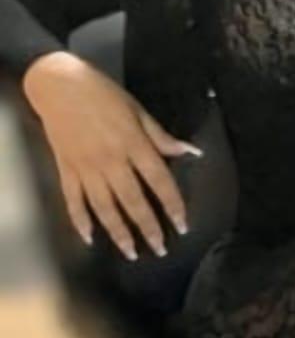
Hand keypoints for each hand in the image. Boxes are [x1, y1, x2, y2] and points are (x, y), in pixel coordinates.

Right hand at [21, 53, 195, 259]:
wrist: (59, 85)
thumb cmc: (103, 94)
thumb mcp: (138, 110)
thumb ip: (161, 136)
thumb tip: (191, 152)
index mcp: (133, 144)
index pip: (159, 181)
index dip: (172, 204)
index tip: (183, 225)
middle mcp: (111, 161)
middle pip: (133, 201)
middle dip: (148, 227)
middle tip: (160, 249)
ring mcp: (86, 168)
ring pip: (105, 207)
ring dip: (119, 232)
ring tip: (131, 252)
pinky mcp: (66, 169)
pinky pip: (74, 201)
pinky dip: (80, 221)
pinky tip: (89, 238)